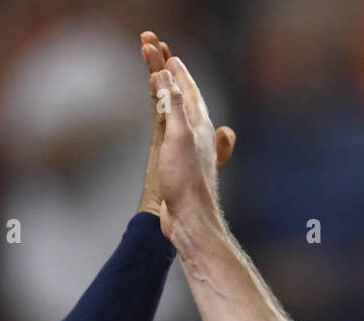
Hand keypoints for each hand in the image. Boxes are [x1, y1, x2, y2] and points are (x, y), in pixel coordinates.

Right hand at [142, 40, 234, 235]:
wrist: (189, 219)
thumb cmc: (186, 181)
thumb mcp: (180, 137)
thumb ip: (174, 106)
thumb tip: (166, 77)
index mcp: (201, 127)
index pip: (190, 92)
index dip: (180, 74)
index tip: (171, 57)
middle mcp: (199, 136)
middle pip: (186, 100)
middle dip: (175, 81)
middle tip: (164, 62)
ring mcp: (190, 151)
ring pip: (180, 116)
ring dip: (171, 99)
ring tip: (162, 87)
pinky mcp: (180, 166)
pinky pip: (173, 134)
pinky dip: (167, 120)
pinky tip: (166, 124)